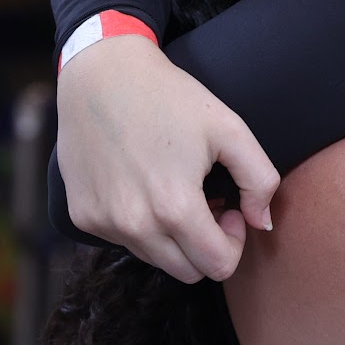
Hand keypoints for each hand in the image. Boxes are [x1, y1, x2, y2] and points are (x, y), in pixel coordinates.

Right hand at [56, 35, 278, 281]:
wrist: (101, 73)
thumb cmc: (170, 97)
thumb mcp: (230, 129)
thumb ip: (259, 181)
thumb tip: (263, 225)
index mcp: (175, 208)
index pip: (217, 266)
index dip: (233, 242)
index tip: (228, 208)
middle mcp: (134, 225)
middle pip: (187, 272)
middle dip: (205, 245)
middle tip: (206, 201)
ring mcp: (104, 223)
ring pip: (155, 259)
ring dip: (172, 237)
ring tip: (173, 189)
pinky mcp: (82, 215)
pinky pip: (123, 240)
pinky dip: (139, 224)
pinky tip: (141, 183)